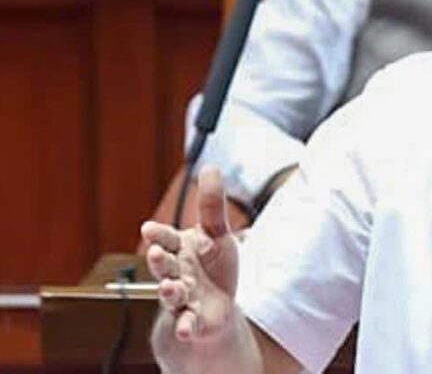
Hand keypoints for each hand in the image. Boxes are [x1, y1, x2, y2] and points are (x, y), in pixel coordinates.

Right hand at [141, 167, 239, 352]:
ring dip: (169, 290)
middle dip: (159, 260)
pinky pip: (186, 324)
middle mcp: (176, 273)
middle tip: (156, 252)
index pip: (166, 239)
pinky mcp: (192, 320)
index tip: (149, 229)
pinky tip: (186, 328)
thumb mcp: (218, 233)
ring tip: (170, 287)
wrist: (215, 308)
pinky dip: (185, 326)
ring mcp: (182, 298)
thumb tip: (209, 167)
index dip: (159, 235)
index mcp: (179, 249)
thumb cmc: (213, 266)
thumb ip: (211, 205)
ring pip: (171, 294)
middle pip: (164, 266)